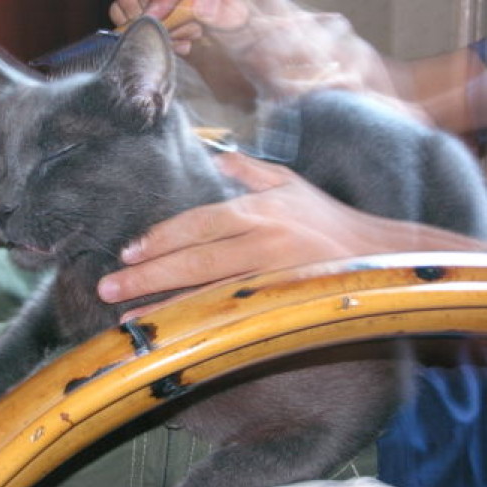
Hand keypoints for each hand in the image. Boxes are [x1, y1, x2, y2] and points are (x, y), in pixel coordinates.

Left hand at [97, 152, 485, 317]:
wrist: (379, 255)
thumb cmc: (328, 217)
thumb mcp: (290, 182)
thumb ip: (248, 169)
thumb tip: (216, 153)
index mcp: (259, 208)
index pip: (198, 222)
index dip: (160, 238)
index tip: (128, 252)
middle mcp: (264, 239)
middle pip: (195, 258)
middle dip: (148, 274)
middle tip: (107, 286)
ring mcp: (274, 275)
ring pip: (209, 291)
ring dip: (165, 305)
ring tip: (127, 316)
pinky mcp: (283, 302)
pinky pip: (233, 314)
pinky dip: (200, 323)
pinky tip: (175, 332)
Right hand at [110, 0, 420, 115]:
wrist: (280, 51)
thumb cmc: (273, 41)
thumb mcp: (256, 33)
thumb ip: (229, 16)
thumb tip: (202, 3)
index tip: (151, 19)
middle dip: (157, 12)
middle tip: (180, 39)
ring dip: (157, 23)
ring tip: (188, 42)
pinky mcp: (178, 0)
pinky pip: (148, 11)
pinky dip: (159, 29)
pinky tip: (186, 42)